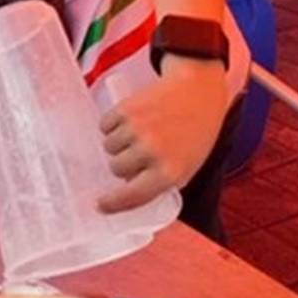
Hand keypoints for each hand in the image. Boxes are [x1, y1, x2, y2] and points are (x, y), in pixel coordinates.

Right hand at [96, 56, 228, 213]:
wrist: (197, 92)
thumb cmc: (195, 132)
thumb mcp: (187, 165)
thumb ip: (161, 181)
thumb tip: (129, 191)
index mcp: (170, 172)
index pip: (133, 196)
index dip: (113, 203)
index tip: (100, 205)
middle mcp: (151, 152)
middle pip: (116, 168)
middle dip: (124, 162)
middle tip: (140, 151)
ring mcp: (136, 130)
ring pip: (108, 147)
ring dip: (119, 142)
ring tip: (139, 132)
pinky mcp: (125, 110)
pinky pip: (104, 126)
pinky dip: (113, 125)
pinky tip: (132, 119)